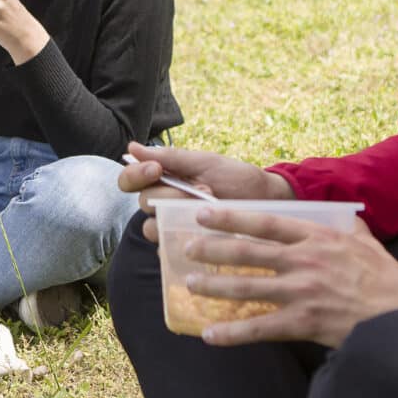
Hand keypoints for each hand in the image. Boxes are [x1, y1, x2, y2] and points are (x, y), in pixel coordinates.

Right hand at [120, 143, 292, 241]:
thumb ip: (170, 157)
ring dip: (176, 217)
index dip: (135, 174)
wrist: (267, 202)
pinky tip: (202, 233)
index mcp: (164, 179)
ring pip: (151, 228)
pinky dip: (181, 241)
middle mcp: (163, 203)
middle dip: (169, 194)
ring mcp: (172, 227)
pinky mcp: (185, 248)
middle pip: (142, 202)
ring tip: (207, 211)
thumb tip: (133, 147)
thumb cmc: (237, 178)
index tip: (156, 170)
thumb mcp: (206, 162)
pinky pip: (168, 250)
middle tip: (203, 190)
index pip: (130, 179)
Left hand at [183, 209, 397, 347]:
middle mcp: (304, 260)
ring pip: (247, 287)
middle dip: (213, 249)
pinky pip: (260, 328)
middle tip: (187, 248)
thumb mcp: (360, 236)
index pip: (264, 222)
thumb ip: (340, 222)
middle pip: (247, 252)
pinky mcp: (304, 322)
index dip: (230, 217)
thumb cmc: (381, 273)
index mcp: (315, 236)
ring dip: (215, 286)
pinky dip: (232, 332)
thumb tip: (332, 210)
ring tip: (191, 284)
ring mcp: (302, 292)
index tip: (203, 214)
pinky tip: (209, 334)